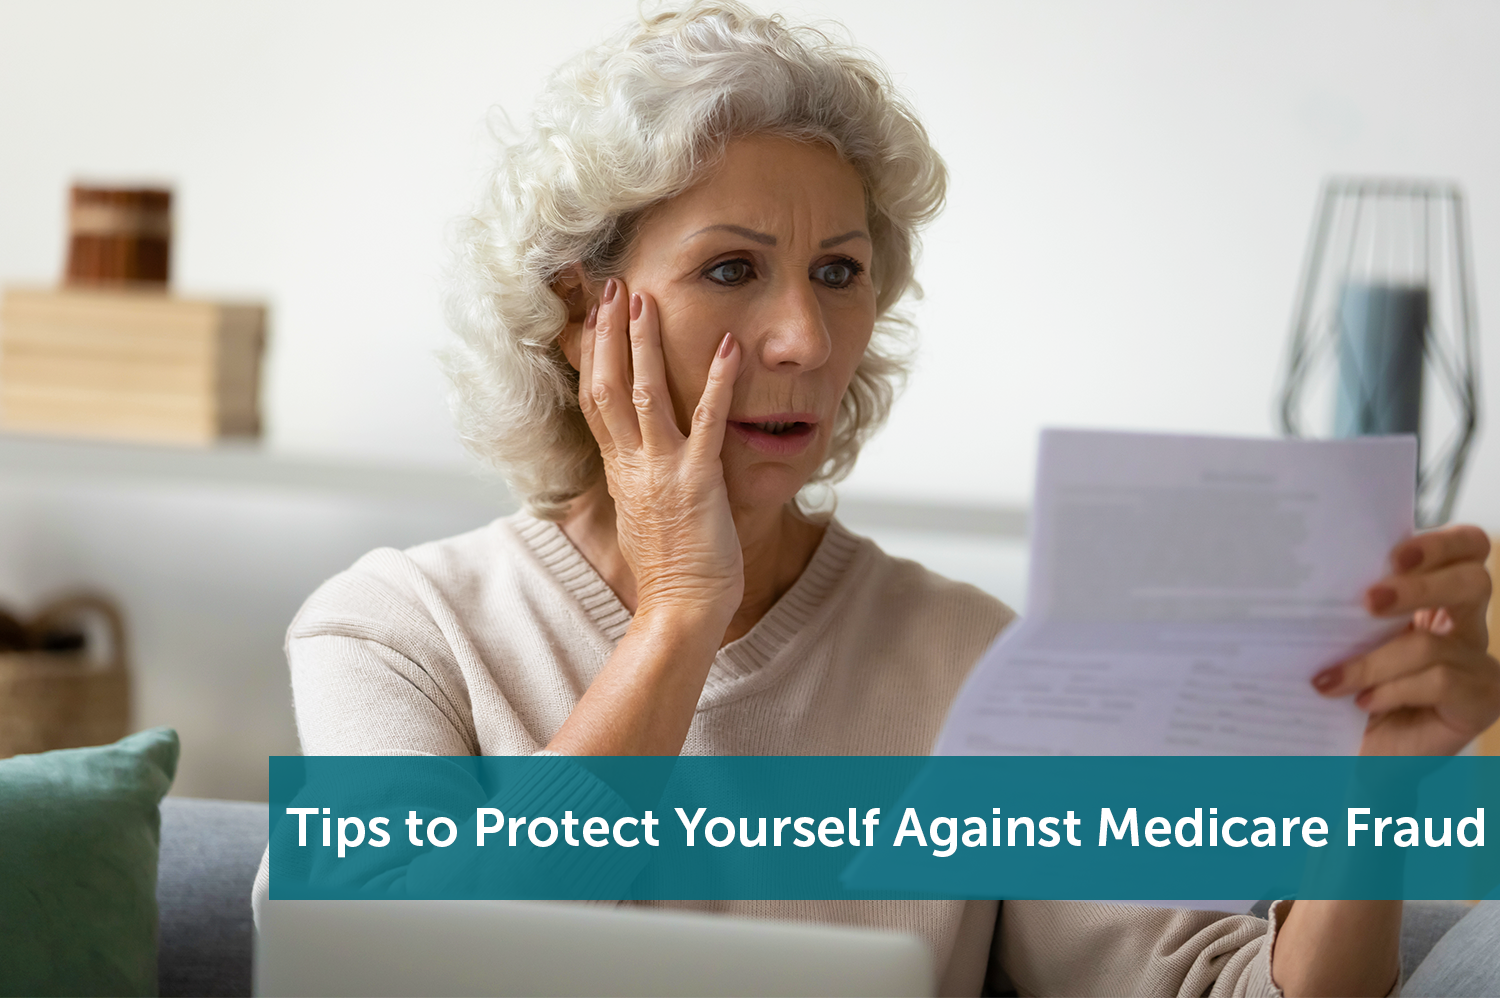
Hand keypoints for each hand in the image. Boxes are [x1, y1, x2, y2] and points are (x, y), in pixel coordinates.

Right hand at [578, 278, 742, 626]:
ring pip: (645, 394)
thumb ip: (636, 479)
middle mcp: (633, 464)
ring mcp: (663, 471)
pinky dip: (717, 382)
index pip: (595, 400)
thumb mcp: (639, 515)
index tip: (591, 315)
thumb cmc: (668, 572)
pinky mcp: (698, 482)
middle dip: (608, 333)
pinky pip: (707, 423)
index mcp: (619, 470)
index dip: (591, 354)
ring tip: (647, 299)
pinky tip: (729, 348)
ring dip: (645, 344)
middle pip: (608, 386)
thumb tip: (632, 459)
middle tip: (613, 287)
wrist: (679, 610)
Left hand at [1312, 525, 1499, 754]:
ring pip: (1433, 643)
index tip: (1394, 554)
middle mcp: (1465, 626)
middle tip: (1369, 600)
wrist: (1358, 761)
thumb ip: (1349, 610)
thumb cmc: (1347, 694)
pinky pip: (1439, 681)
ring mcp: (1479, 664)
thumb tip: (1308, 577)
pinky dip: (1392, 690)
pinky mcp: (1482, 700)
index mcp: (1437, 598)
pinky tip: (1364, 703)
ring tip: (1330, 680)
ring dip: (1374, 662)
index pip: (1466, 548)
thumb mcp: (1347, 642)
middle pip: (1473, 581)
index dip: (1441, 543)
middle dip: (1419, 586)